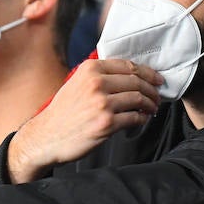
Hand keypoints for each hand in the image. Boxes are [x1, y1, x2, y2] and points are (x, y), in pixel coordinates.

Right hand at [6, 58, 162, 182]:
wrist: (46, 137)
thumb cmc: (63, 112)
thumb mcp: (77, 83)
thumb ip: (99, 76)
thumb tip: (130, 76)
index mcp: (90, 69)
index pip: (128, 66)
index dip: (148, 72)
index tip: (156, 79)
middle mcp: (96, 83)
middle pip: (137, 81)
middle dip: (152, 89)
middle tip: (157, 96)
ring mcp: (102, 103)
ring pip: (139, 98)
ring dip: (150, 104)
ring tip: (151, 109)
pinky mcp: (107, 123)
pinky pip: (134, 118)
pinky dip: (142, 119)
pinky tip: (141, 119)